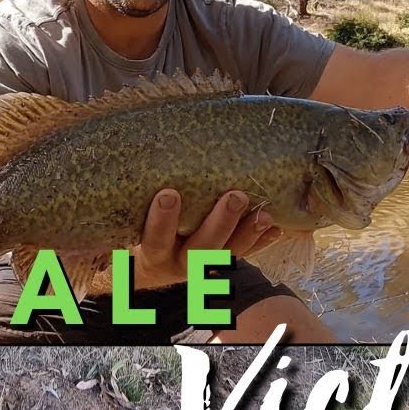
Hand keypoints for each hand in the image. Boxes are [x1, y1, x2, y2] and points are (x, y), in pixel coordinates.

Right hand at [130, 189, 281, 289]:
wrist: (151, 264)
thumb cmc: (139, 226)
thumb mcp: (132, 216)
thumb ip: (136, 194)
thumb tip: (131, 144)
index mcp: (153, 252)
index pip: (156, 239)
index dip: (162, 221)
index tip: (168, 194)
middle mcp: (179, 262)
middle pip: (201, 249)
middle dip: (220, 223)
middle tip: (235, 196)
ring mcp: (204, 265)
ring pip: (227, 254)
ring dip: (248, 233)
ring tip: (265, 214)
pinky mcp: (222, 261)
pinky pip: (244, 254)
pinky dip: (261, 241)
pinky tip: (277, 227)